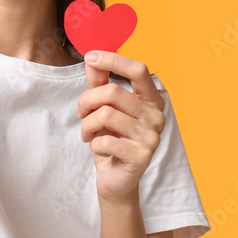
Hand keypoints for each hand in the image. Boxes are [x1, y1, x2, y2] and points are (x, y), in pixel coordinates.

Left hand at [76, 50, 165, 206]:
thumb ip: (100, 83)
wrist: (116, 180)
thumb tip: (93, 58)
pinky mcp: (142, 156)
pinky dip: (94, 144)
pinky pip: (105, 140)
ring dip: (87, 125)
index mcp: (152, 99)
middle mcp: (157, 115)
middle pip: (113, 92)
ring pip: (105, 115)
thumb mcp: (104, 108)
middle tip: (81, 113)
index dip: (113, 60)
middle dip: (87, 101)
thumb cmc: (111, 140)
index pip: (139, 70)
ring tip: (88, 133)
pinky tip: (99, 149)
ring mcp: (152, 136)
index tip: (90, 56)